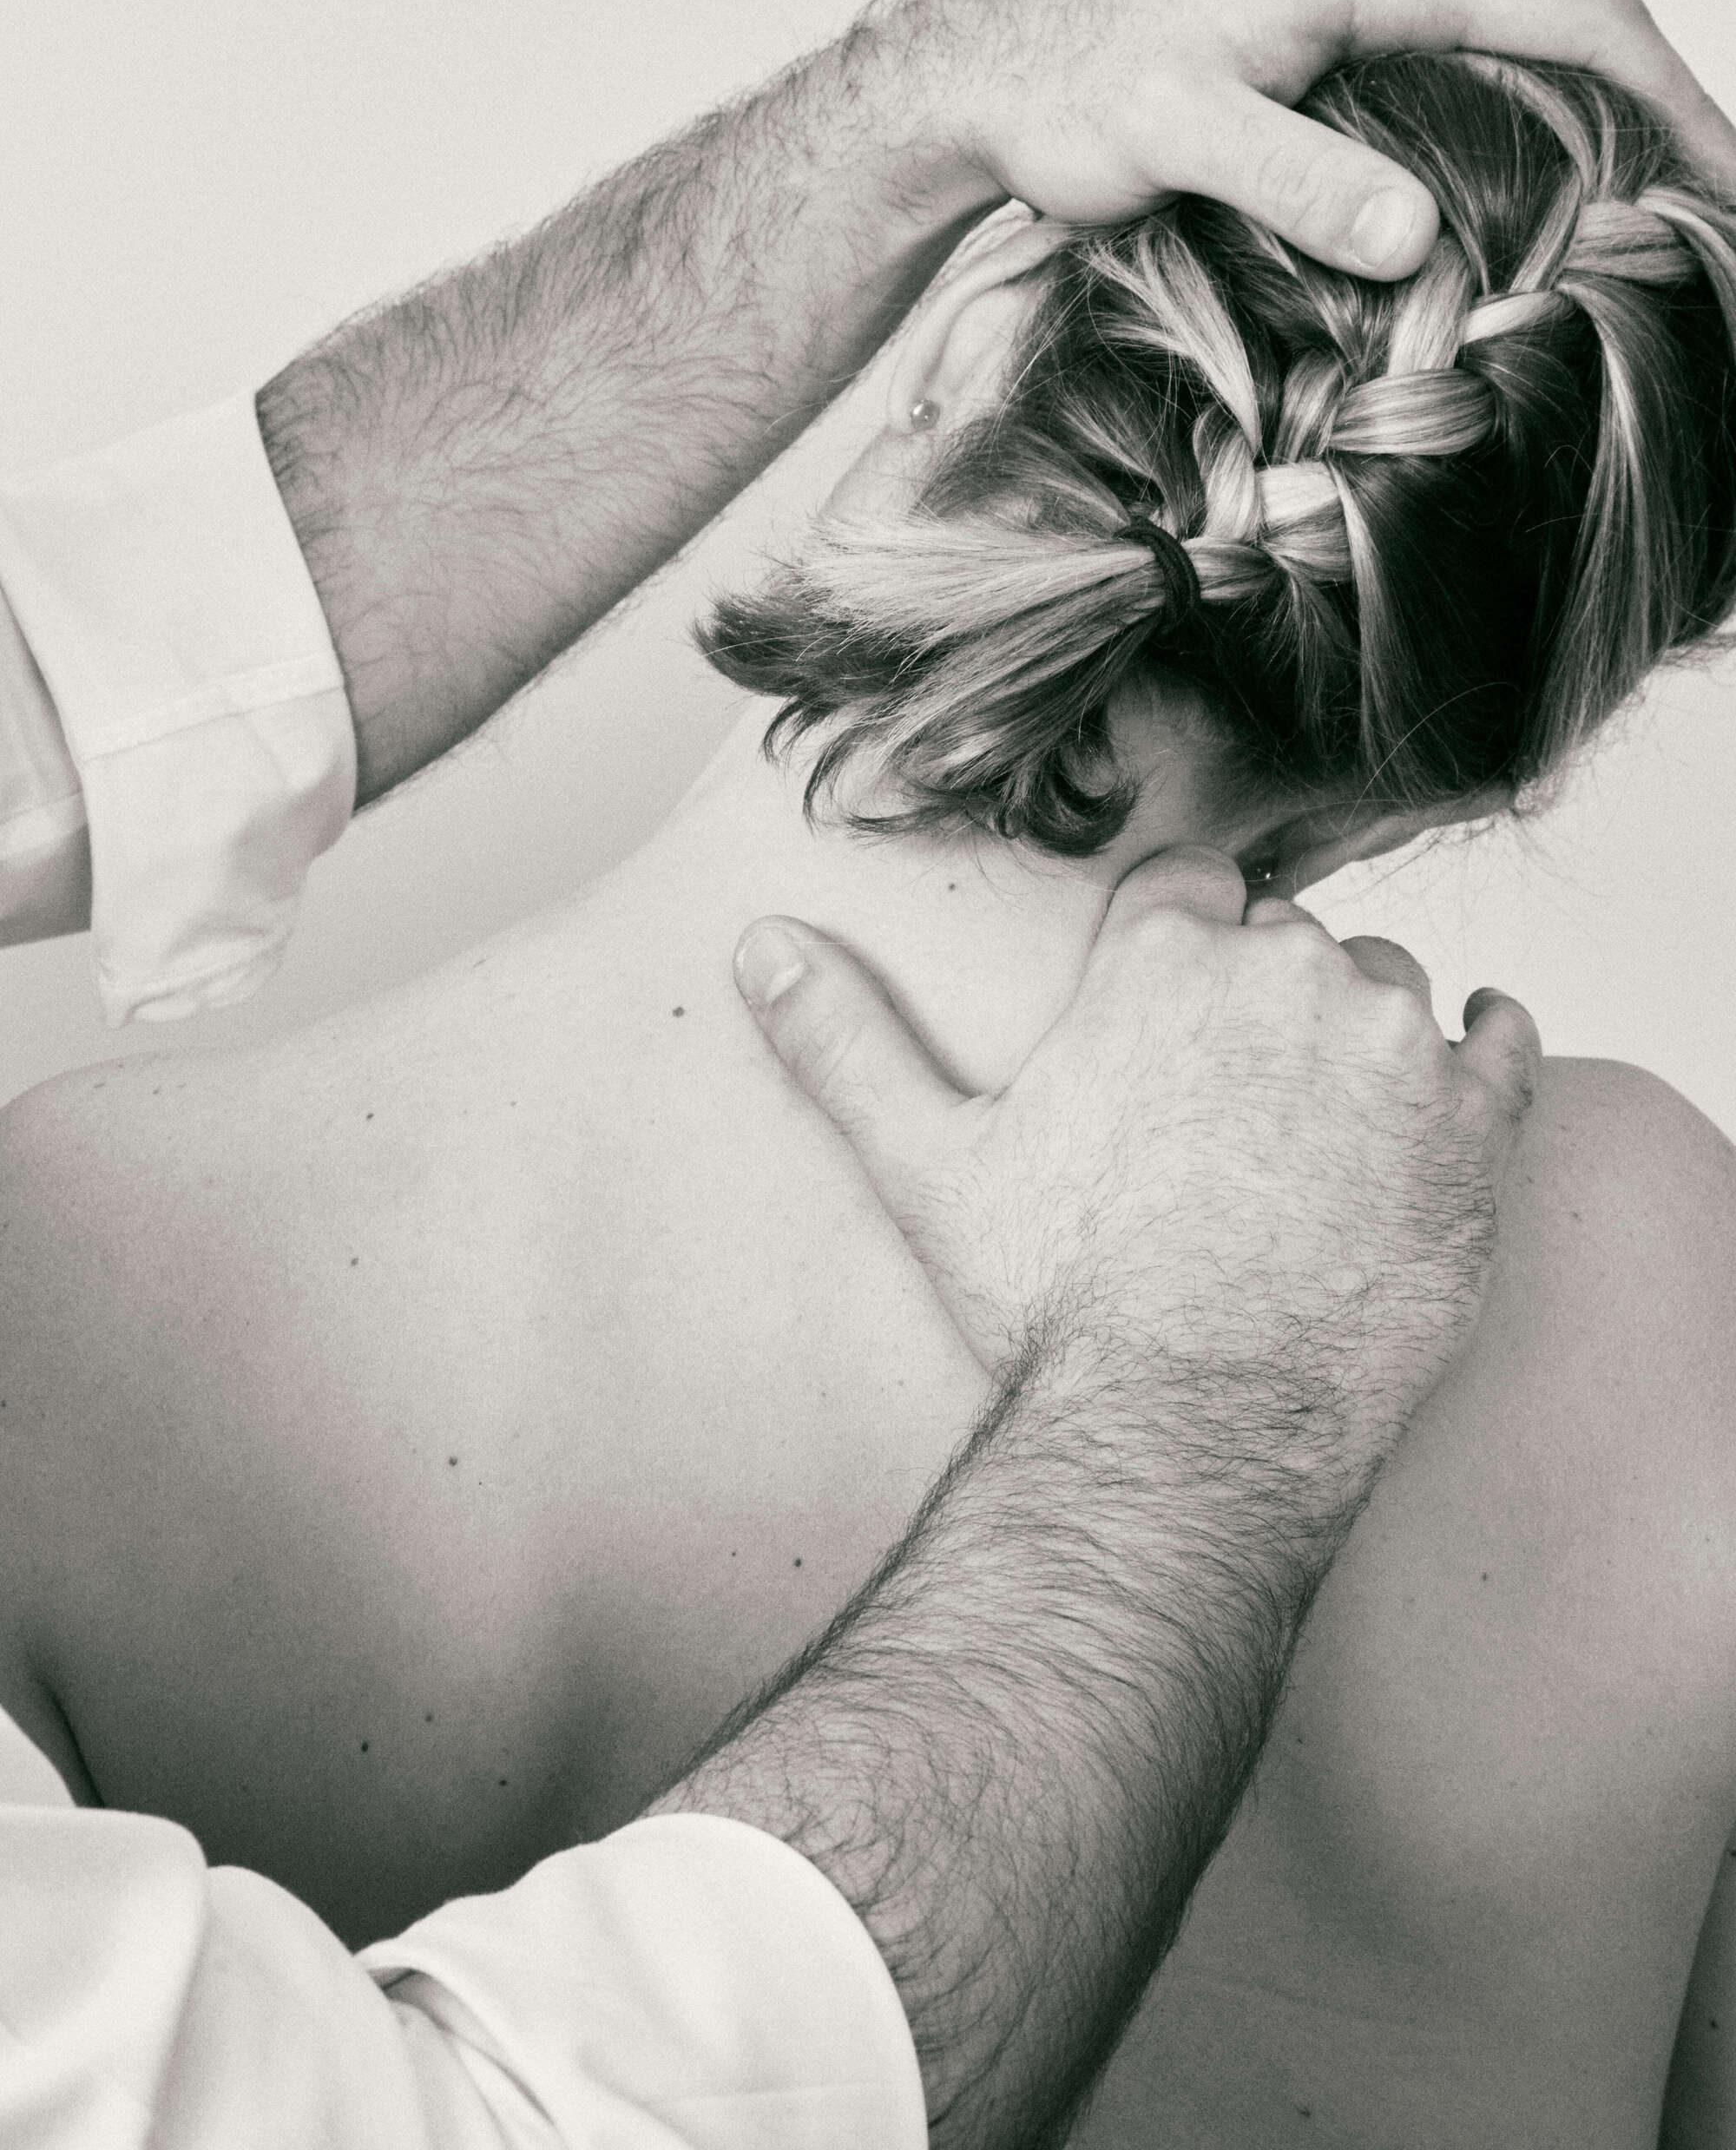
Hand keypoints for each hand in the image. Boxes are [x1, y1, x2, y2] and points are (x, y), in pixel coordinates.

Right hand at [735, 846, 1539, 1488]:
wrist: (1192, 1432)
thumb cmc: (1061, 1304)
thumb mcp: (931, 1165)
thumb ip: (845, 1040)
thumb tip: (759, 944)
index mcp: (1165, 956)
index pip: (1191, 889)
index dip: (1179, 947)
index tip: (1171, 1012)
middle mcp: (1289, 972)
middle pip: (1289, 943)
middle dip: (1262, 1003)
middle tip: (1232, 1104)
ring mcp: (1394, 1046)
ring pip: (1386, 993)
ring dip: (1359, 1040)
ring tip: (1318, 1134)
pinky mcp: (1477, 1127)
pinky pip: (1503, 1044)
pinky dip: (1481, 1056)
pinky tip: (1448, 1089)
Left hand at [884, 0, 1735, 272]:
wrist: (992, 70)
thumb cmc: (1071, 88)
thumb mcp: (1178, 136)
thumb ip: (1293, 179)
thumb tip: (1414, 235)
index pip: (1575, 19)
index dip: (1673, 100)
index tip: (1725, 184)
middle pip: (1573, 35)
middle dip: (1658, 122)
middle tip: (1706, 233)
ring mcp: (1367, 8)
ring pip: (1524, 64)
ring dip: (1597, 139)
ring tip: (1647, 237)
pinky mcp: (1338, 55)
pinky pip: (1468, 90)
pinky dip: (1523, 147)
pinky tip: (1532, 222)